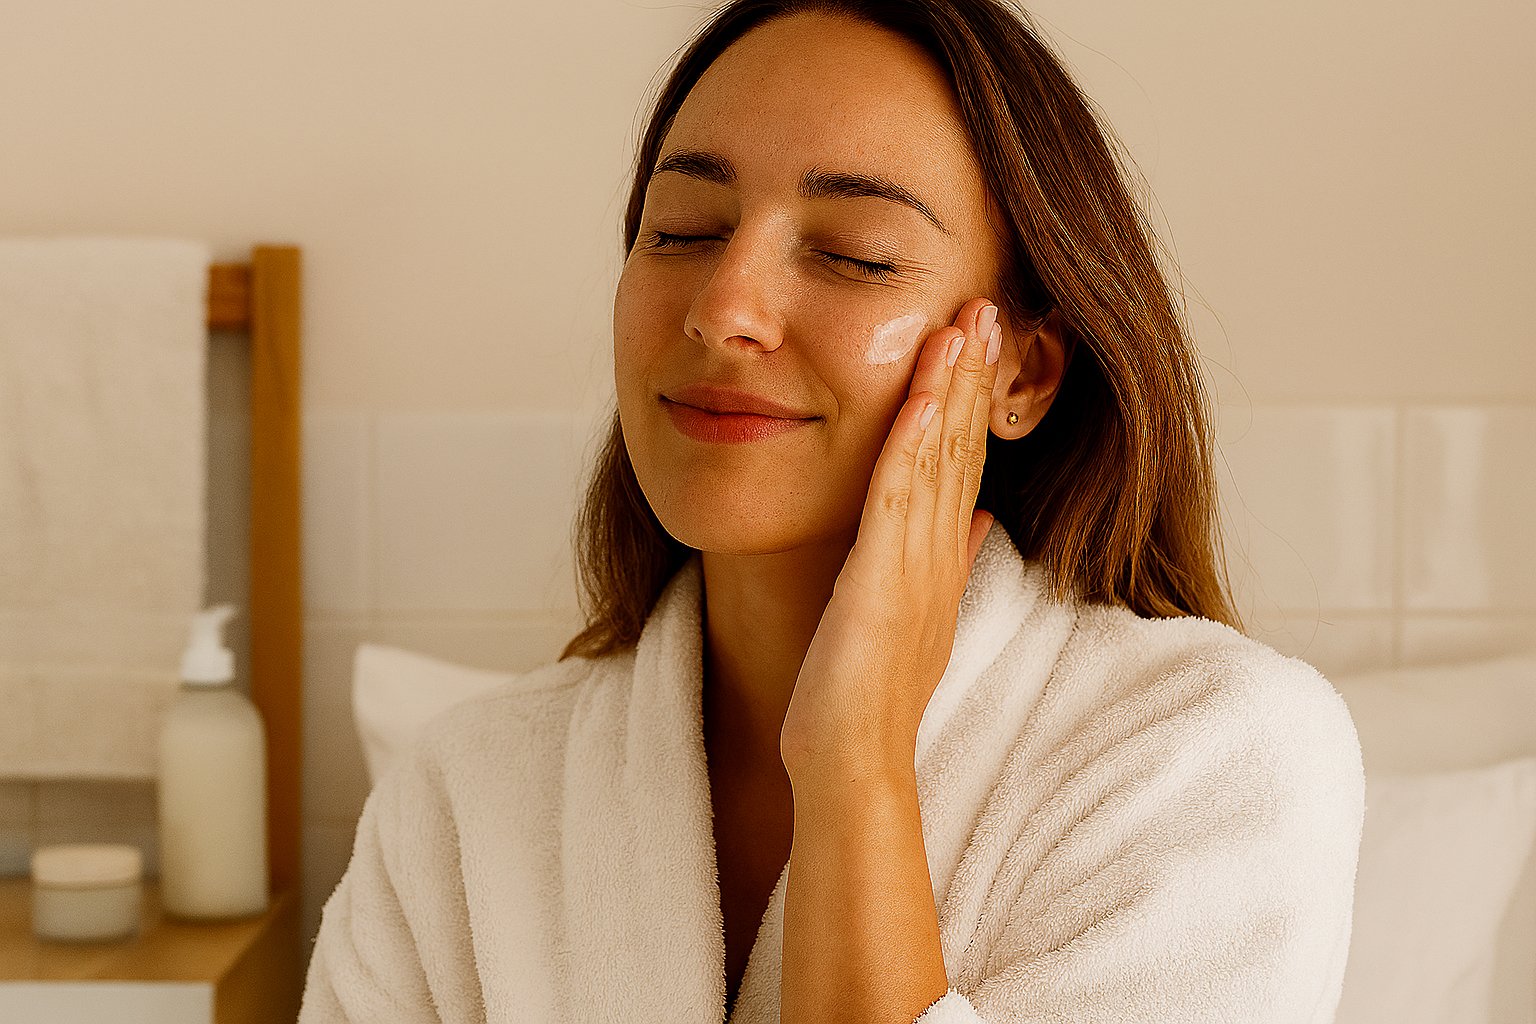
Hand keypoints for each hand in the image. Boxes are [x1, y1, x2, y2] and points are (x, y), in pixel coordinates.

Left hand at [780, 297, 1001, 778]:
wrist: (852, 760)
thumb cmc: (865, 696)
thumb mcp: (912, 614)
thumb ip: (947, 559)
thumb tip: (979, 516)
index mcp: (940, 559)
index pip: (962, 464)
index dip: (971, 401)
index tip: (978, 343)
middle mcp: (937, 554)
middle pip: (961, 448)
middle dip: (973, 375)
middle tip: (988, 306)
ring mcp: (914, 564)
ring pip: (938, 458)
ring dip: (952, 388)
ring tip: (967, 322)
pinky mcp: (882, 578)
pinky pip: (900, 496)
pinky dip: (912, 441)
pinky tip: (922, 394)